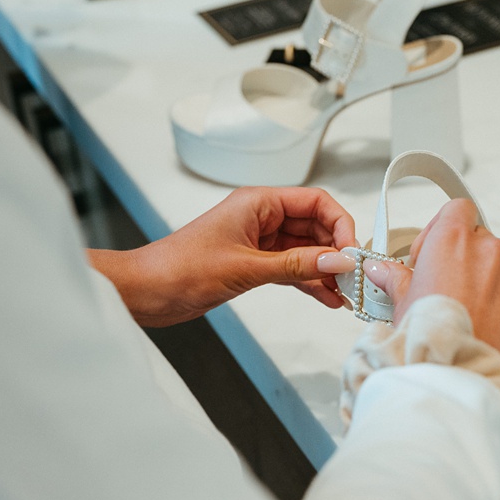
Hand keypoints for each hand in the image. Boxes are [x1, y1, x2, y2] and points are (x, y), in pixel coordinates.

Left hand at [89, 187, 355, 326]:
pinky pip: (292, 268)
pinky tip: (326, 298)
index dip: (339, 224)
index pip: (316, 201)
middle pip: (316, 226)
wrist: (145, 292)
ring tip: (346, 293)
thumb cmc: (178, 268)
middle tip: (354, 277)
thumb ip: (295, 264)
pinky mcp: (254, 264)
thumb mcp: (245, 267)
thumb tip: (336, 261)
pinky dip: (309, 282)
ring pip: (306, 250)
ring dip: (325, 270)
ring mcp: (259, 241)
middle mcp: (261, 217)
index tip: (351, 252)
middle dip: (336, 251)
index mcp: (258, 202)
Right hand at [362, 199, 499, 369]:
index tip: (431, 254)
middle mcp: (490, 253)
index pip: (457, 210)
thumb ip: (394, 278)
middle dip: (465, 262)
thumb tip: (380, 270)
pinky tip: (491, 331)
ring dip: (489, 286)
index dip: (443, 229)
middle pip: (481, 242)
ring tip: (470, 317)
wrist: (459, 379)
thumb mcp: (402, 305)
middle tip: (447, 292)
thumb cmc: (430, 341)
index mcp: (454, 242)